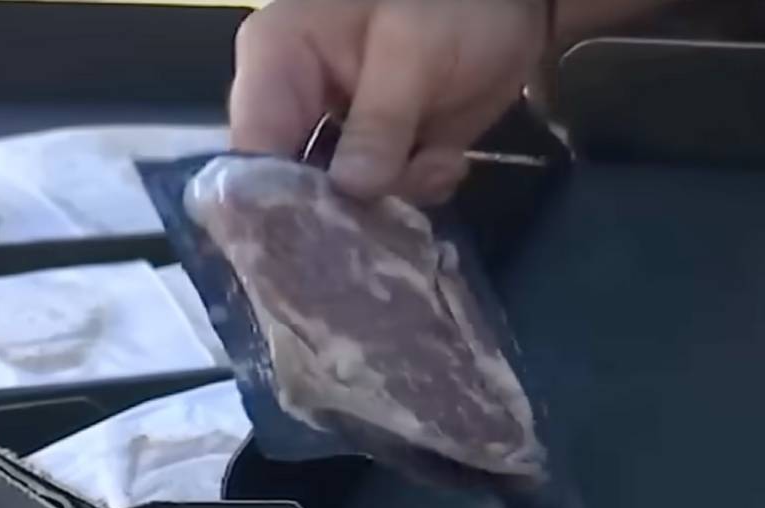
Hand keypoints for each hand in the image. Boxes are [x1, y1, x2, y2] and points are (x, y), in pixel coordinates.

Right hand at [230, 0, 546, 203]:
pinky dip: (413, 189)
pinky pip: (376, 197)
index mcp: (276, 57)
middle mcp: (291, 100)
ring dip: (391, 194)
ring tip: (438, 161)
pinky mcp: (369, 152)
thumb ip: (379, 122)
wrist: (513, 5)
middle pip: (285, 182)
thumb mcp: (416, 51)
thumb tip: (350, 189)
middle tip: (397, 196)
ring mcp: (329, 130)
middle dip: (344, 201)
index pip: (251, 143)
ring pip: (334, 198)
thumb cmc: (452, 3)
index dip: (276, 194)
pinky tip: (445, 159)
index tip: (324, 228)